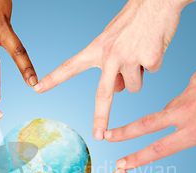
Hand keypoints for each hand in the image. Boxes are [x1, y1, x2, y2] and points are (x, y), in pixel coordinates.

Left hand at [34, 0, 192, 139]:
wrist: (157, 0)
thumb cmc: (133, 20)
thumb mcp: (113, 41)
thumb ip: (111, 66)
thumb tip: (120, 90)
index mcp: (97, 48)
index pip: (71, 66)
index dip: (54, 78)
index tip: (37, 88)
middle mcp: (110, 55)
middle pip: (104, 94)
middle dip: (101, 117)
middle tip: (99, 135)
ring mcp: (130, 57)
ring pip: (134, 86)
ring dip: (138, 76)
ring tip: (140, 51)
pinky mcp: (149, 58)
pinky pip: (151, 72)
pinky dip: (153, 62)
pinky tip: (152, 46)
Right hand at [106, 39, 195, 169]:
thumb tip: (186, 129)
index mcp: (195, 131)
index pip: (159, 148)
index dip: (137, 158)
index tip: (121, 163)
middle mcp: (186, 112)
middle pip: (146, 123)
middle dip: (124, 132)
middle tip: (106, 135)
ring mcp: (188, 92)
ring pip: (173, 106)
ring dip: (180, 113)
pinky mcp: (195, 78)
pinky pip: (191, 90)